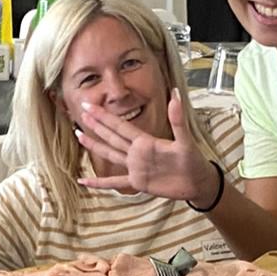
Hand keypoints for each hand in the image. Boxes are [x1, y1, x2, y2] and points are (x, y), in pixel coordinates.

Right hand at [75, 91, 222, 203]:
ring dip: (95, 146)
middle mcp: (137, 152)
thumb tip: (176, 93)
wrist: (197, 182)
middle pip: (111, 136)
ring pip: (110, 154)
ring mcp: (135, 167)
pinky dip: (99, 182)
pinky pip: (114, 182)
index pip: (119, 125)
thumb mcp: (185, 140)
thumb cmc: (193, 160)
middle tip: (80, 112)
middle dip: (96, 125)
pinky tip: (84, 181)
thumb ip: (177, 119)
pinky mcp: (137, 182)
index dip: (103, 116)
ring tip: (79, 136)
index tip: (89, 105)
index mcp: (145, 140)